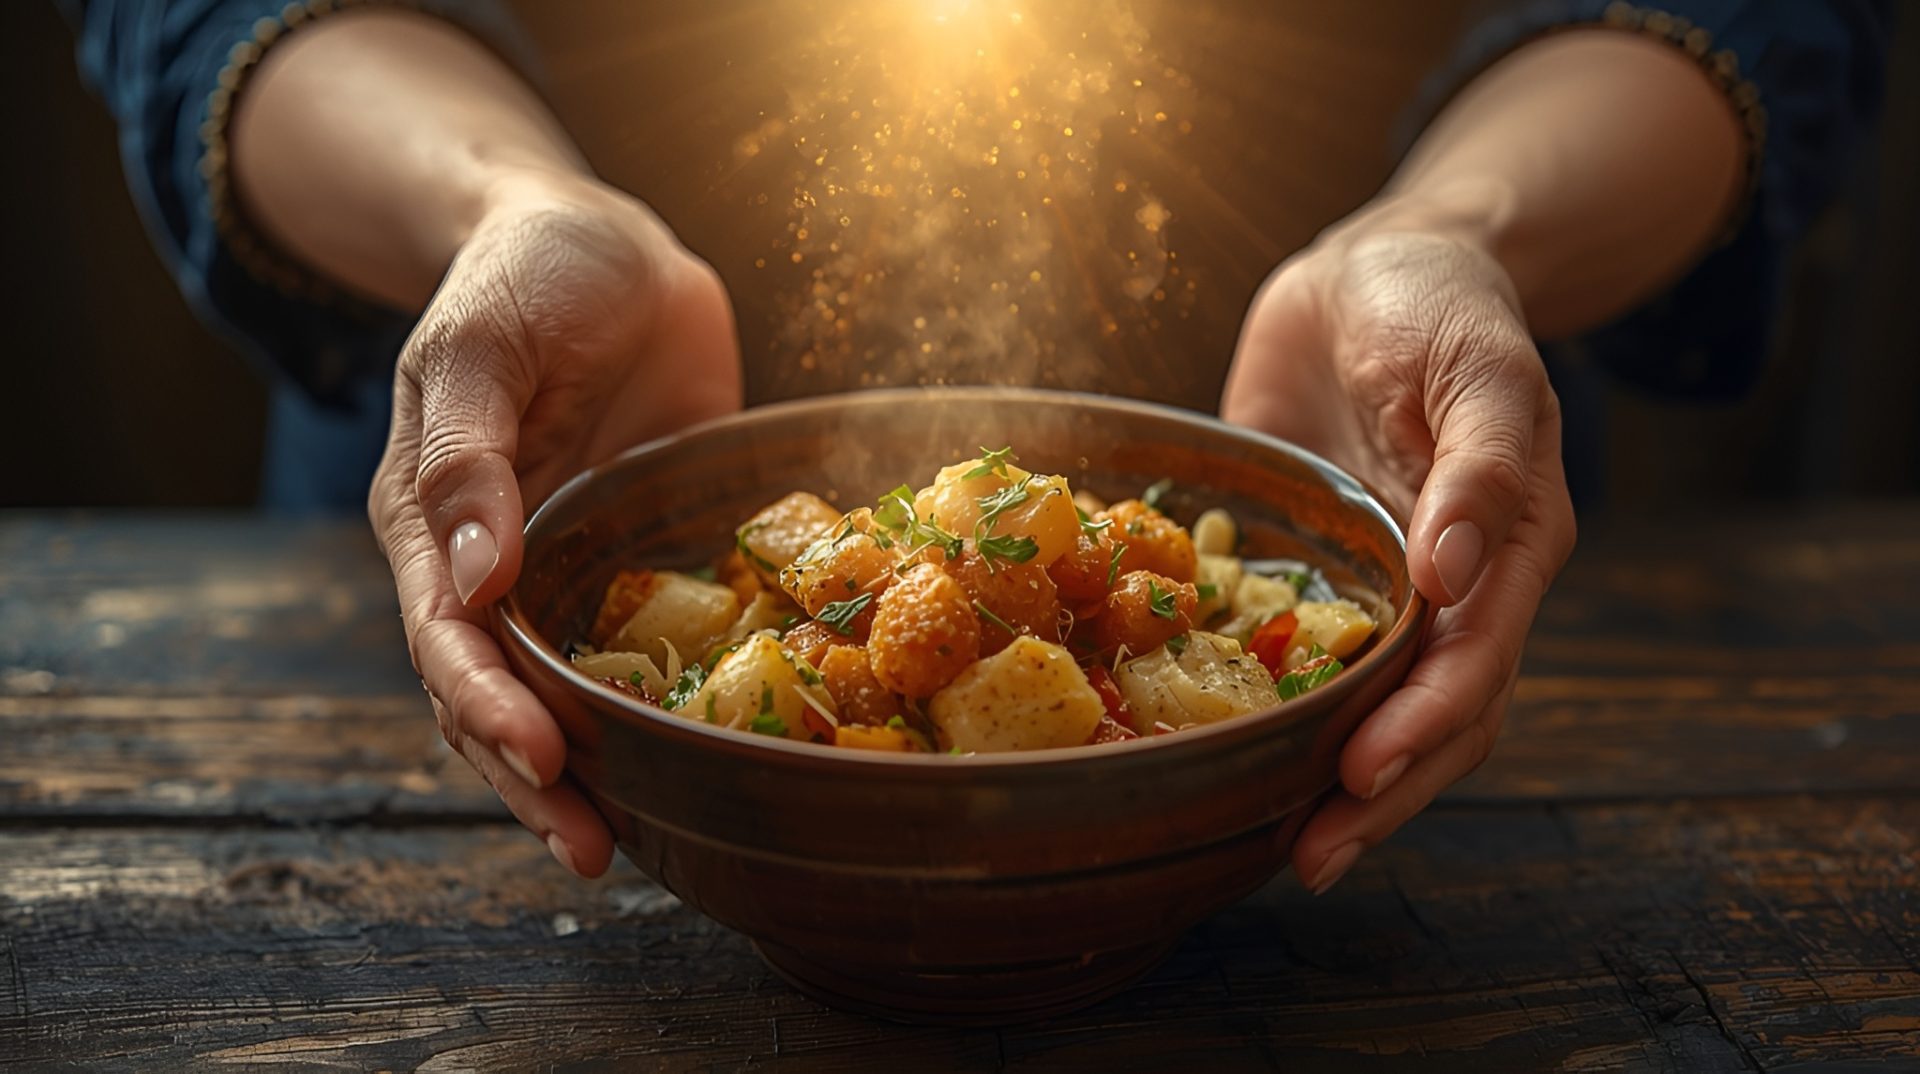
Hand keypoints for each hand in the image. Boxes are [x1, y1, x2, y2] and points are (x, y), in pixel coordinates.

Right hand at [369, 169, 741, 876]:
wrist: (607, 247)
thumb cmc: (527, 276)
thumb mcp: (483, 345)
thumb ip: (467, 455)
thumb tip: (471, 576)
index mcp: (433, 521)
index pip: (451, 641)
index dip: (492, 708)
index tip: (544, 759)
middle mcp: (493, 565)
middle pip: (497, 697)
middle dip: (534, 779)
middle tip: (592, 848)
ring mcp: (566, 569)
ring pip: (562, 695)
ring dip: (588, 771)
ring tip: (624, 844)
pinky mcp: (636, 559)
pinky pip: (642, 648)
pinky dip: (654, 706)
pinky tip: (694, 757)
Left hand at [1221, 204, 1576, 893]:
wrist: (1368, 271)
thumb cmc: (1440, 306)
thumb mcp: (1478, 365)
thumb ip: (1481, 465)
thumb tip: (1452, 572)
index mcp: (1506, 549)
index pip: (1473, 665)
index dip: (1423, 726)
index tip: (1362, 771)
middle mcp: (1447, 589)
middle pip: (1429, 718)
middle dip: (1378, 792)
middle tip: (1310, 856)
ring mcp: (1378, 588)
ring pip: (1366, 708)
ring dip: (1328, 780)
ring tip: (1278, 847)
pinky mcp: (1311, 573)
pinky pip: (1293, 656)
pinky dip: (1269, 710)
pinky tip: (1222, 757)